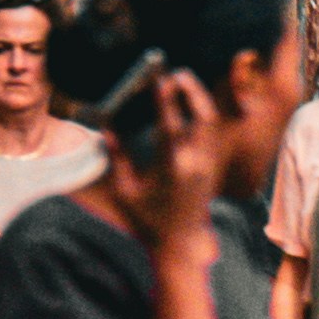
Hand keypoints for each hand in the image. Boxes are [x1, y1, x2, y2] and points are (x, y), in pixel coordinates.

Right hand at [131, 67, 221, 242]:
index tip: (158, 77)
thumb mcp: (126, 190)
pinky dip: (202, 115)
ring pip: (211, 124)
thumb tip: (106, 127)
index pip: (170, 124)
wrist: (180, 244)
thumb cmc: (148, 219)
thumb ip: (118, 157)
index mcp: (173, 167)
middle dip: (193, 91)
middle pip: (204, 117)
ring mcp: (208, 165)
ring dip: (200, 100)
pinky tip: (190, 103)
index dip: (164, 99)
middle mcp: (196, 163)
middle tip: (176, 73)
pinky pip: (211, 134)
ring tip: (183, 82)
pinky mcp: (212, 168)